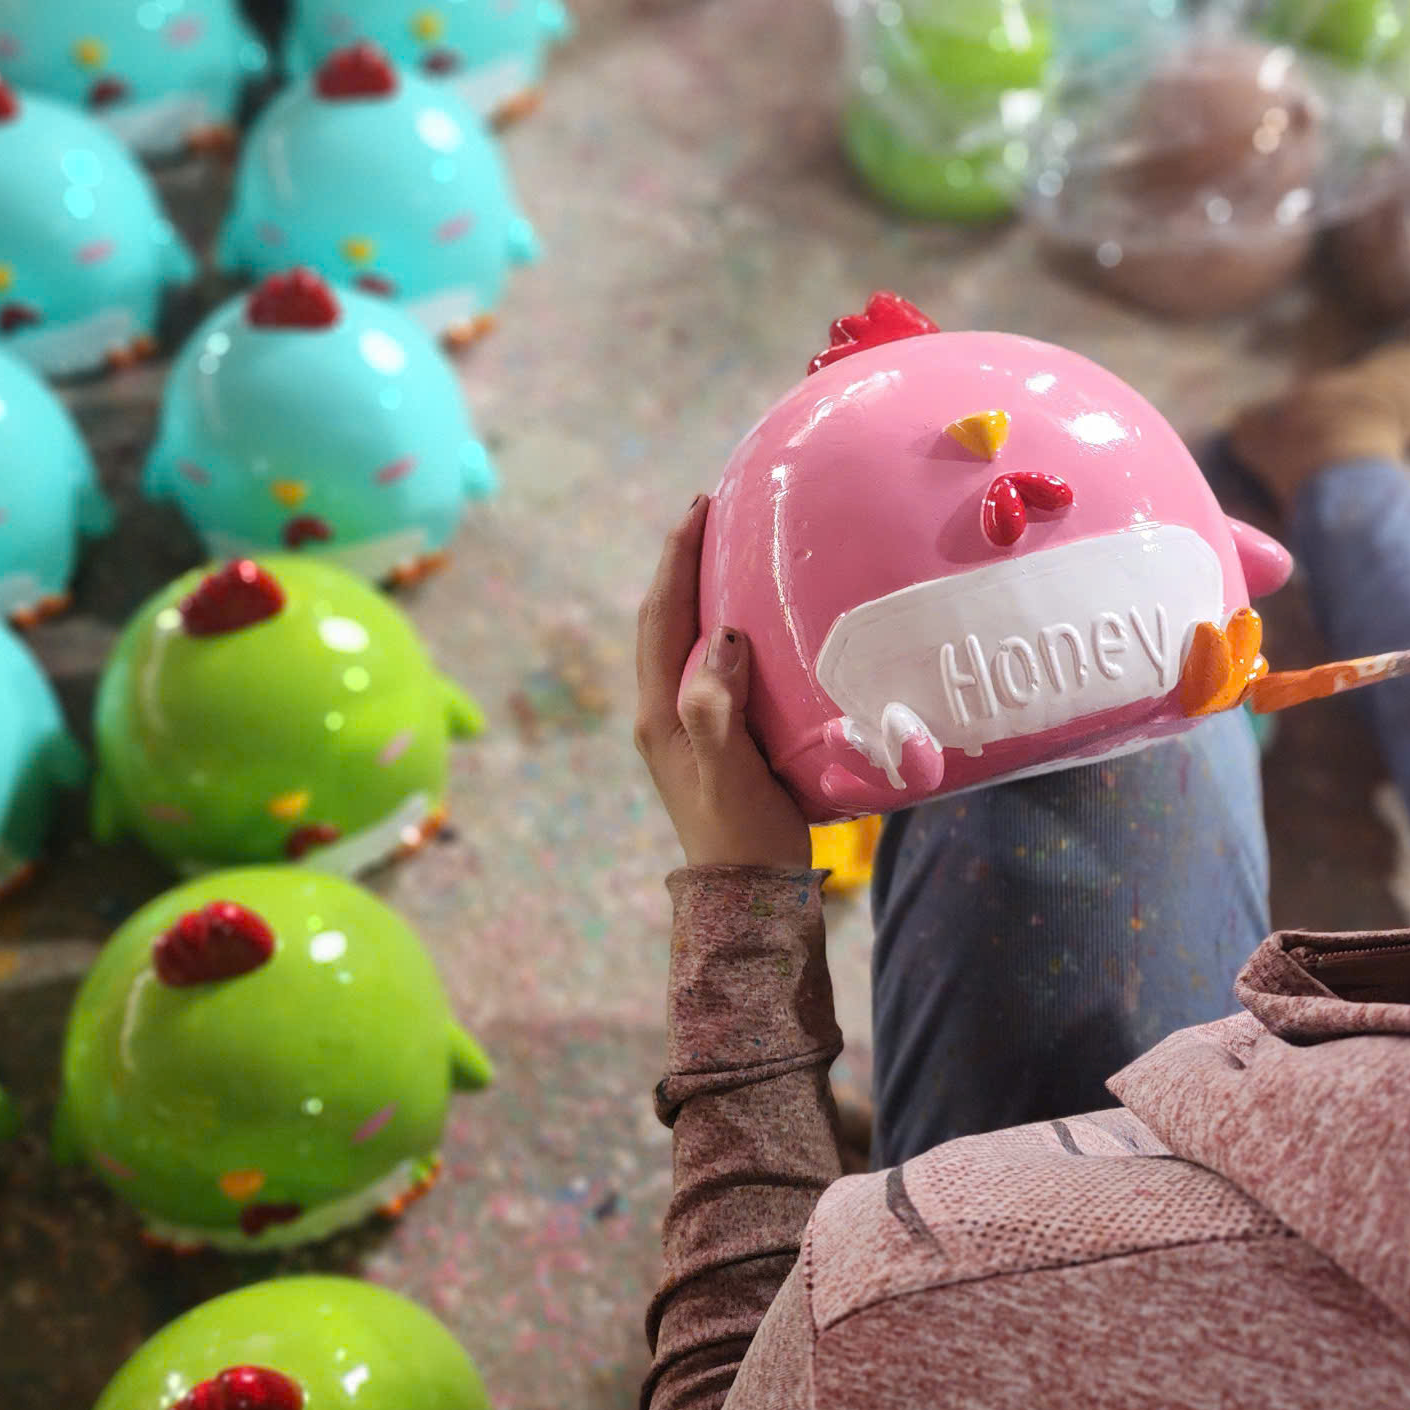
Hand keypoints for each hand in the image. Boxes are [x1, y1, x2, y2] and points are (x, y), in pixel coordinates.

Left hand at [634, 496, 813, 871]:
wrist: (748, 901)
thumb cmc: (746, 839)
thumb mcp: (732, 774)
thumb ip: (718, 708)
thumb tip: (722, 636)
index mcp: (661, 715)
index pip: (662, 617)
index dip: (677, 560)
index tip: (699, 507)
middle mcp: (662, 715)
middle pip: (663, 621)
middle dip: (681, 564)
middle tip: (711, 513)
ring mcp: (682, 729)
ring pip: (679, 642)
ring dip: (695, 592)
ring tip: (726, 552)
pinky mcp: (708, 741)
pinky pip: (703, 666)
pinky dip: (716, 628)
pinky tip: (747, 623)